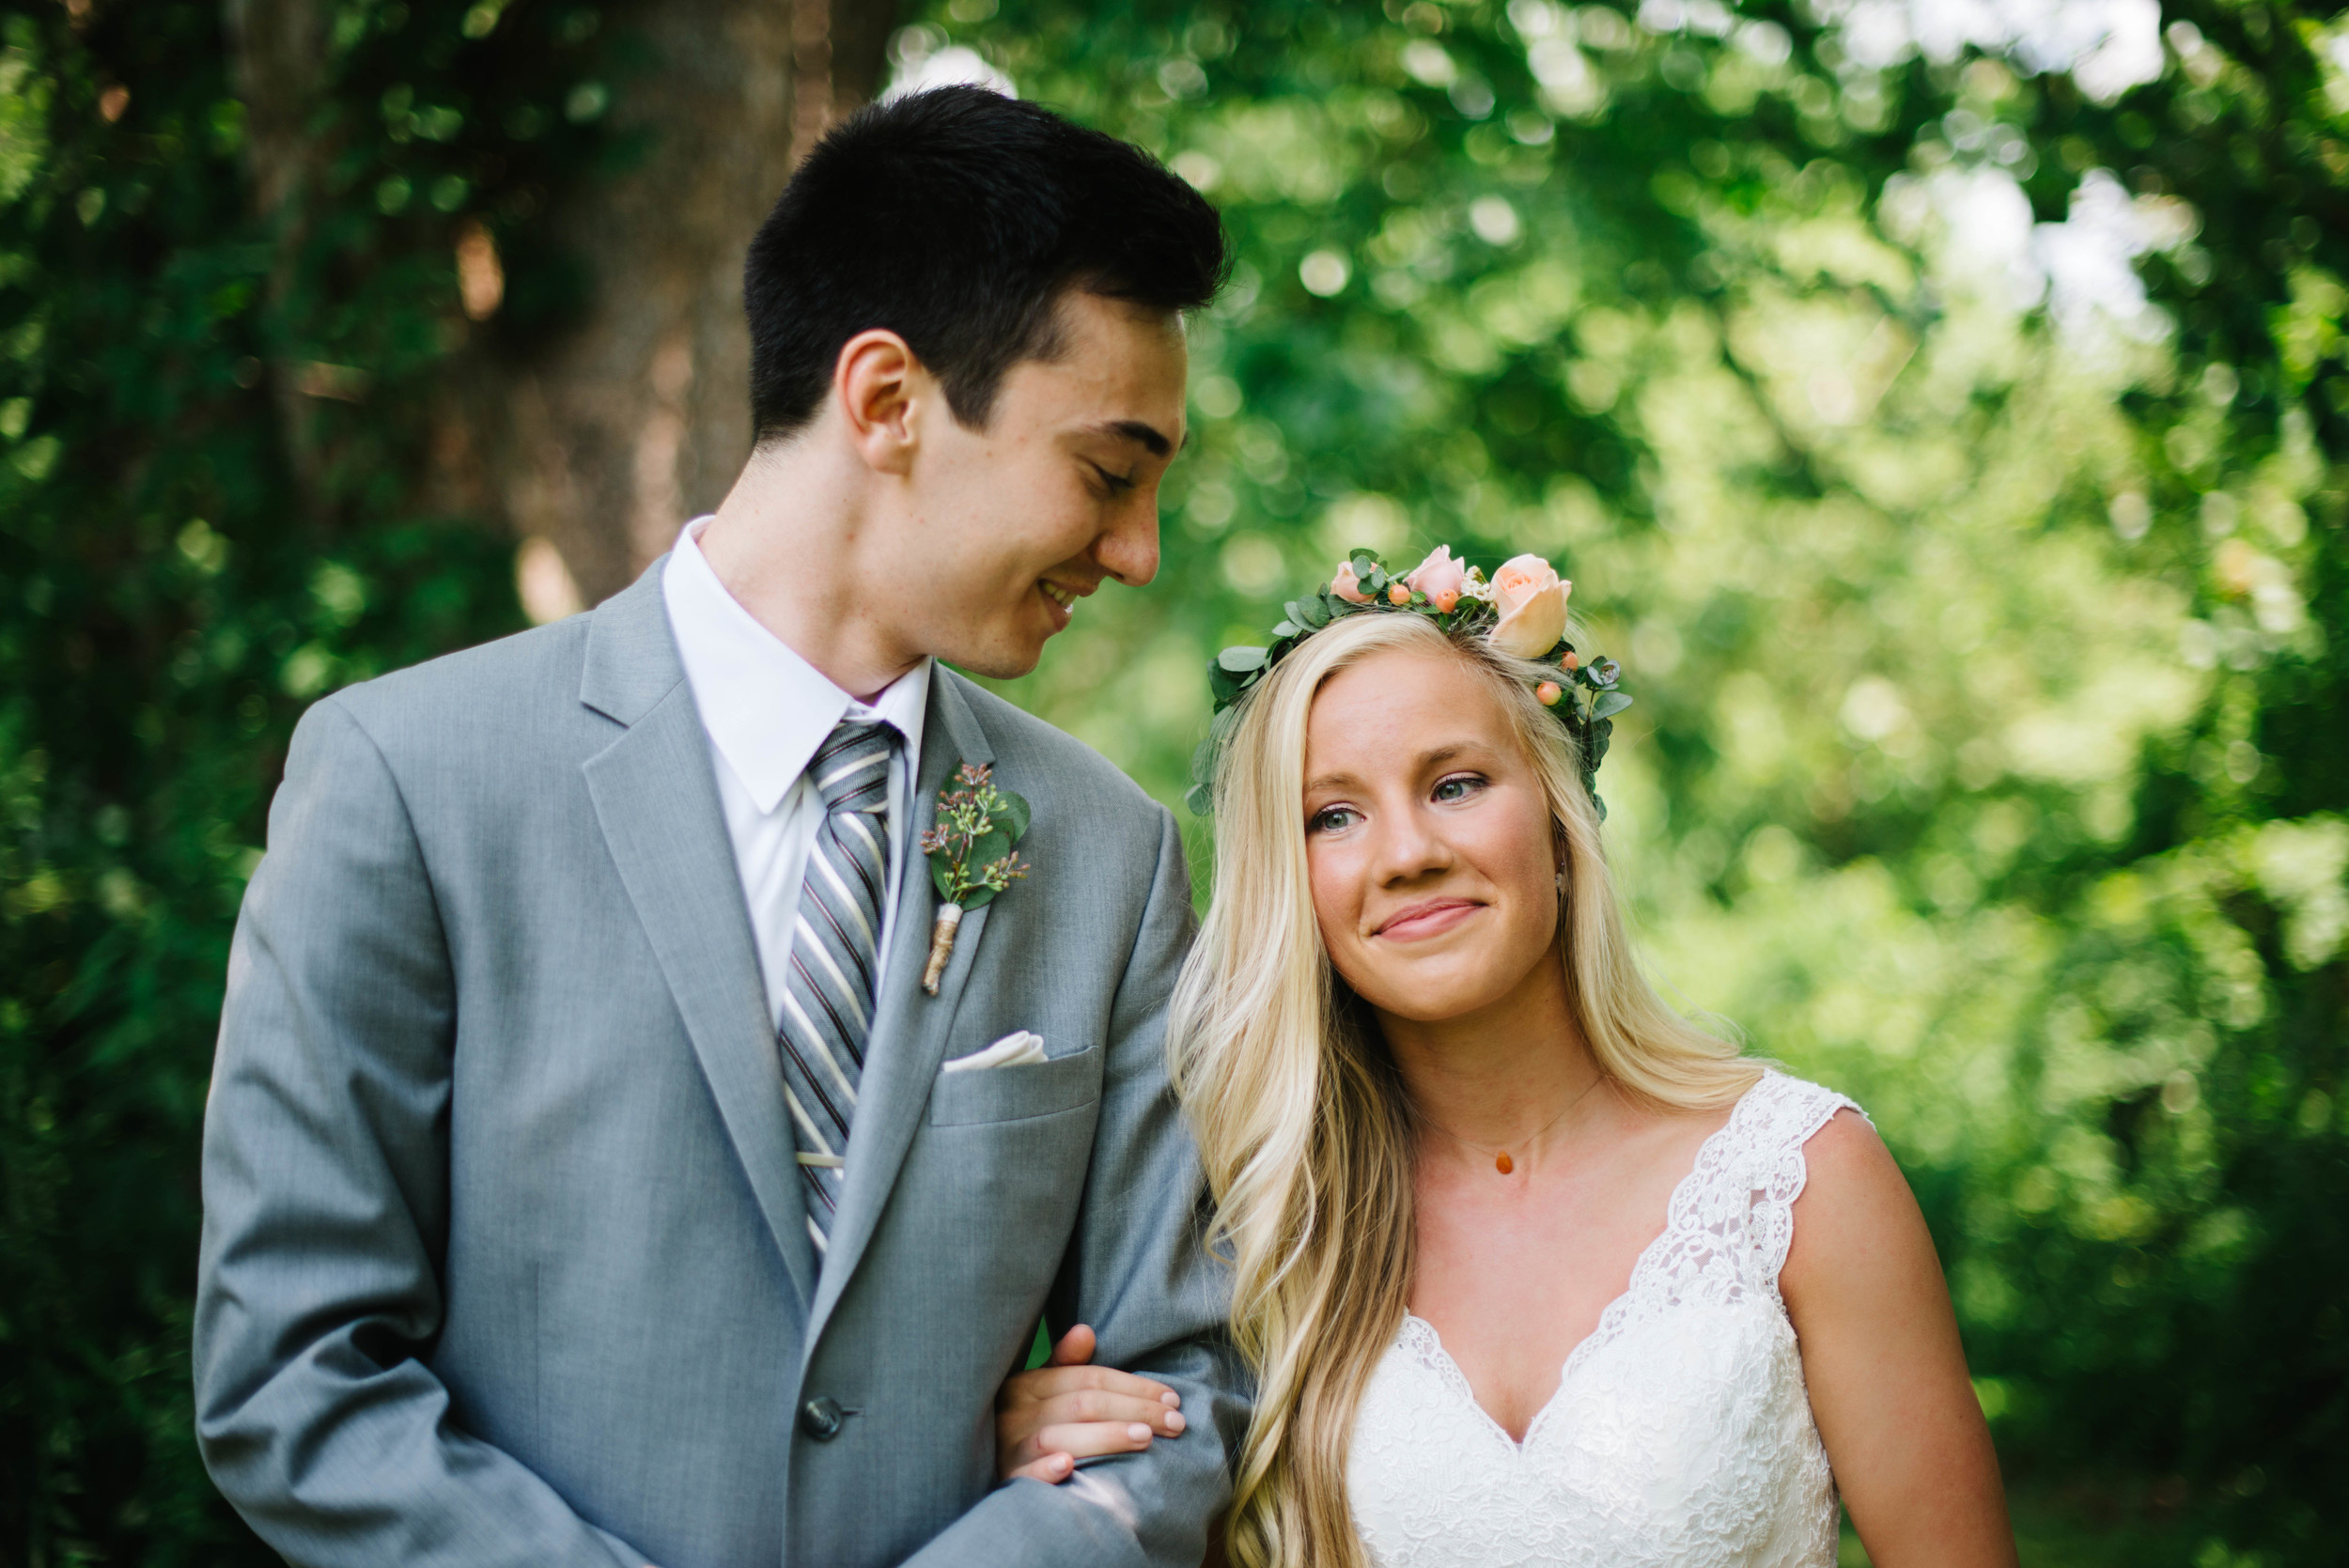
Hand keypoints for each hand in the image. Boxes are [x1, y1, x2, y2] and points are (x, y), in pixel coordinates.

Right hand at [995, 1324, 1186, 1484]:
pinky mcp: (1006, 1483)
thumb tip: (1085, 1330)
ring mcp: (1008, 1449)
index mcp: (1026, 1386)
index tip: (1171, 1399)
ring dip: (1104, 1437)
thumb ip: (1064, 1365)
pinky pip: (1024, 1475)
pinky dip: (1044, 1470)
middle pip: (1083, 1405)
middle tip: (1175, 1422)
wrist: (984, 1472)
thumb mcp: (1039, 1393)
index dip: (1132, 1386)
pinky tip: (1068, 1467)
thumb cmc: (1024, 1430)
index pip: (1088, 1380)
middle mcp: (1014, 1413)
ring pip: (1058, 1437)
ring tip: (1145, 1438)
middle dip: (1134, 1411)